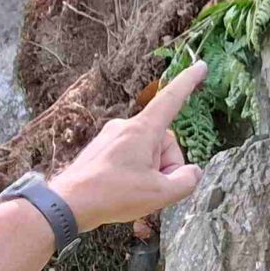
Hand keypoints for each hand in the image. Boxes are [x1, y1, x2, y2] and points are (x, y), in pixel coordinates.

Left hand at [51, 63, 206, 230]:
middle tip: (153, 188)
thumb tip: (193, 172)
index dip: (188, 82)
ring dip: (150, 171)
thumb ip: (186, 181)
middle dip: (167, 164)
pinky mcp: (102, 148)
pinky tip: (122, 189)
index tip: (201, 66)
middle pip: (164, 140)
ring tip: (133, 191)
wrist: (68, 204)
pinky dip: (134, 173)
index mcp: (142, 130)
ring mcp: (111, 136)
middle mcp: (126, 126)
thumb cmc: (114, 195)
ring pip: (147, 151)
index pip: (171, 99)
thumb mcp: (161, 193)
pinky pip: (130, 156)